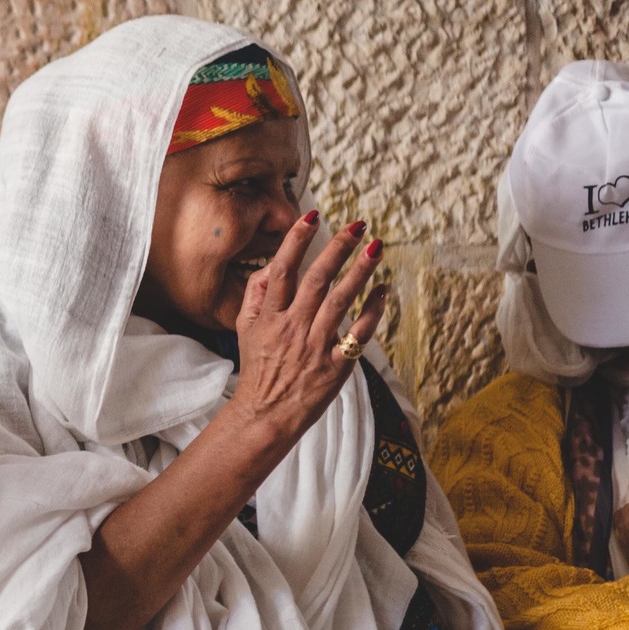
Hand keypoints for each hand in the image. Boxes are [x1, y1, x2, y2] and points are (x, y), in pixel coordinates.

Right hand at [226, 213, 386, 453]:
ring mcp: (315, 346)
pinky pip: (359, 334)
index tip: (313, 215)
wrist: (265, 414)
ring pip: (341, 301)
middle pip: (317, 279)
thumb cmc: (258, 367)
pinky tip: (384, 290)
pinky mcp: (336, 366)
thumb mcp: (244, 328)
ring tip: (377, 247)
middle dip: (337, 248)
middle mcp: (293, 327)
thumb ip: (256, 293)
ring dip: (361, 271)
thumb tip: (274, 264)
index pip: (283, 269)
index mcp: (269, 316)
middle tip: (358, 225)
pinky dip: (373, 310)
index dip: (297, 240)